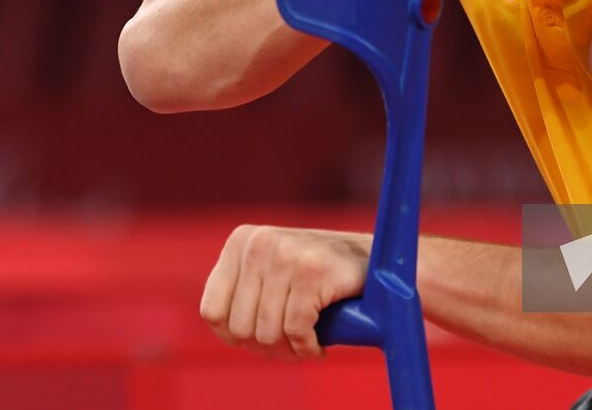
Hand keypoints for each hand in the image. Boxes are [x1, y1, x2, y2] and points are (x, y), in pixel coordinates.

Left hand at [200, 225, 370, 361]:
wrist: (379, 263)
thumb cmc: (322, 275)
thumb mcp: (273, 271)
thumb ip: (244, 291)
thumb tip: (226, 331)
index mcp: (242, 241)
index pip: (213, 311)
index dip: (235, 336)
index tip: (261, 339)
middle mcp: (260, 243)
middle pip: (240, 326)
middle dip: (267, 348)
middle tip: (291, 347)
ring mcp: (286, 254)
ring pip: (268, 332)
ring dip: (289, 351)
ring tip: (306, 345)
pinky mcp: (313, 271)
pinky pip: (297, 330)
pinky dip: (308, 348)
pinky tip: (319, 345)